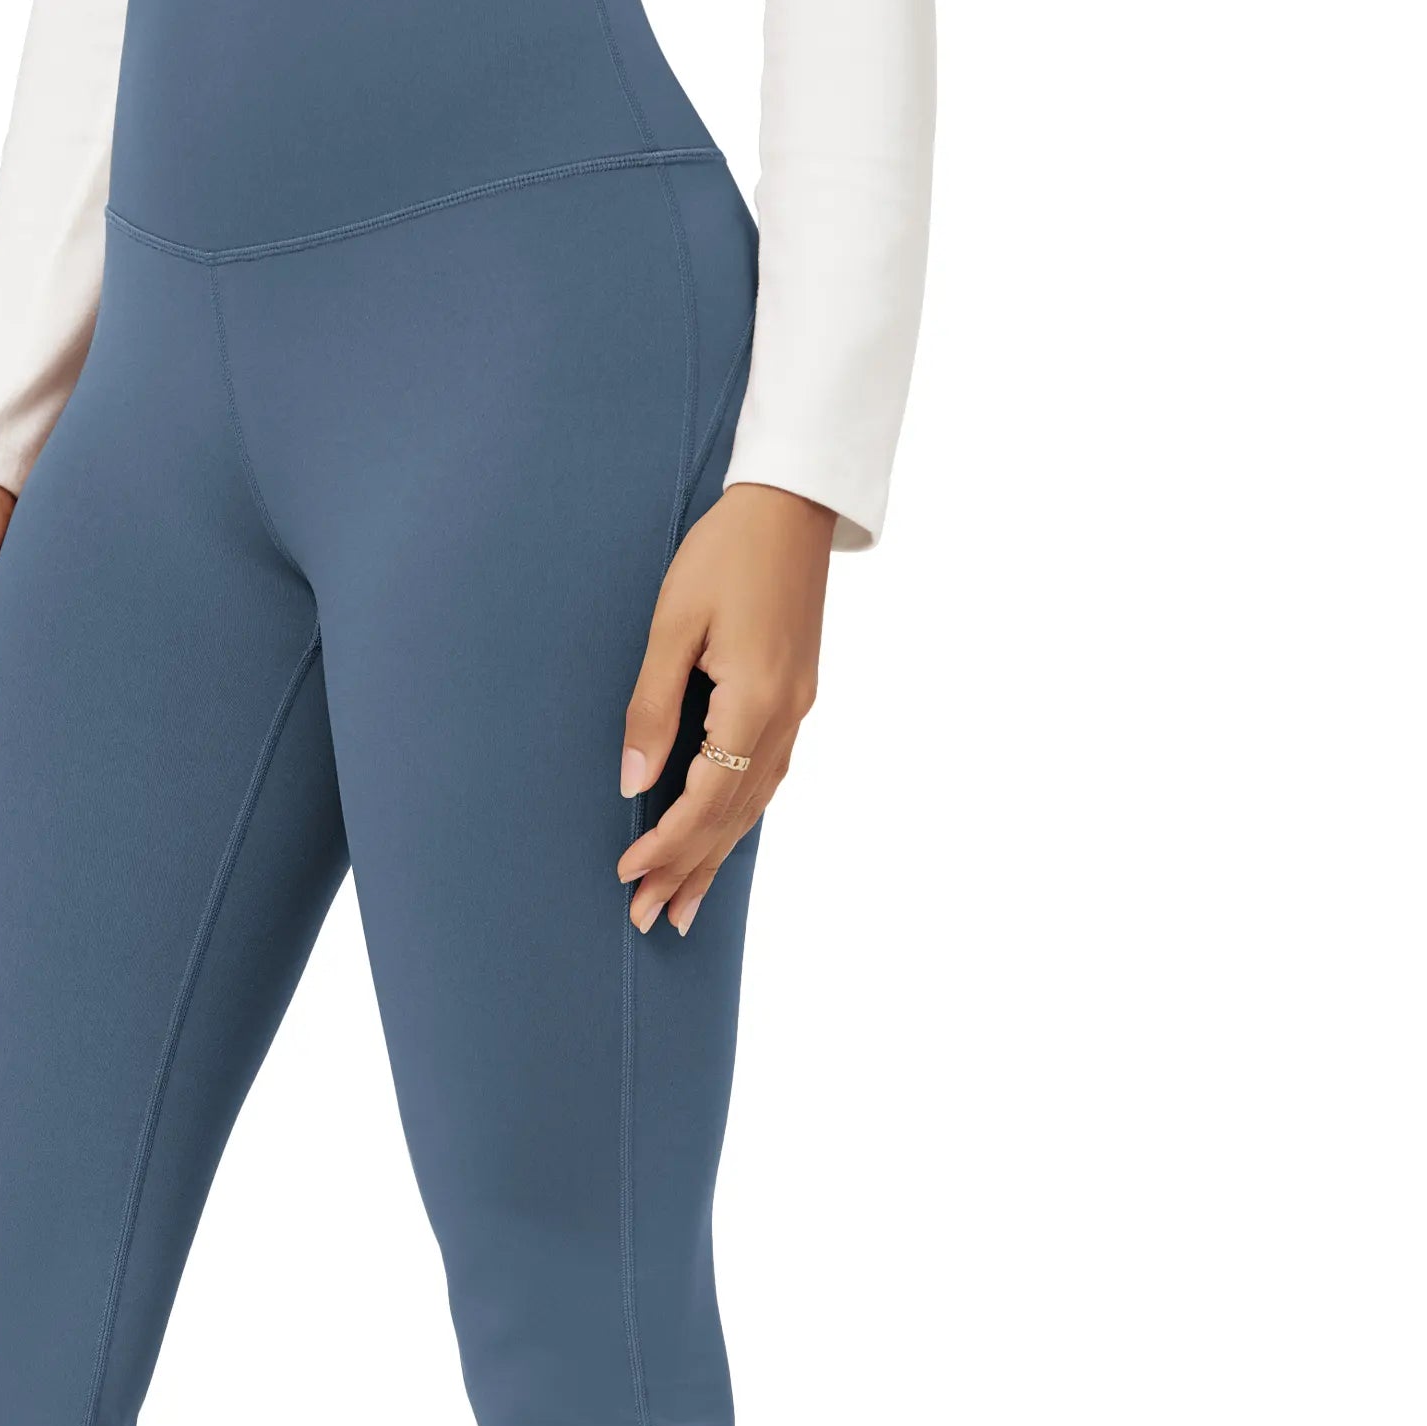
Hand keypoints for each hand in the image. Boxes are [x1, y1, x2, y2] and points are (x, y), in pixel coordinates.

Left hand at [616, 482, 833, 934]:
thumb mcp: (672, 624)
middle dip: (688, 871)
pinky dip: (740, 822)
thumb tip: (632, 782)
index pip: (705, 798)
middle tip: (648, 920)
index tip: (627, 874)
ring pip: (754, 807)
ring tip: (683, 908)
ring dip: (716, 859)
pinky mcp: (798, 700)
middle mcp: (786, 718)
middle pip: (733, 817)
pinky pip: (767, 781)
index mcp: (755, 701)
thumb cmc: (723, 552)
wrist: (790, 505)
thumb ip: (650, 707)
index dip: (666, 844)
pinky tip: (723, 846)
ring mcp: (799, 712)